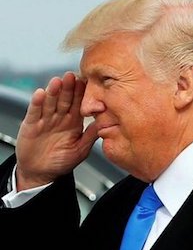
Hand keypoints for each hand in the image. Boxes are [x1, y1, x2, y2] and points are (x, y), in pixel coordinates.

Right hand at [14, 72, 100, 190]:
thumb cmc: (62, 162)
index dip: (82, 94)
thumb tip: (105, 125)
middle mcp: (60, 118)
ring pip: (50, 102)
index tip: (88, 83)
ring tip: (58, 81)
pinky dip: (37, 103)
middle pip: (64, 99)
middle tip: (73, 76)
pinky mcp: (31, 125)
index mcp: (74, 122)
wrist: (41, 173)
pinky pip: (35, 112)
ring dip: (54, 92)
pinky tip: (40, 94)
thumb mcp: (81, 150)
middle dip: (69, 88)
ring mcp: (45, 120)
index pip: (79, 104)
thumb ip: (91, 136)